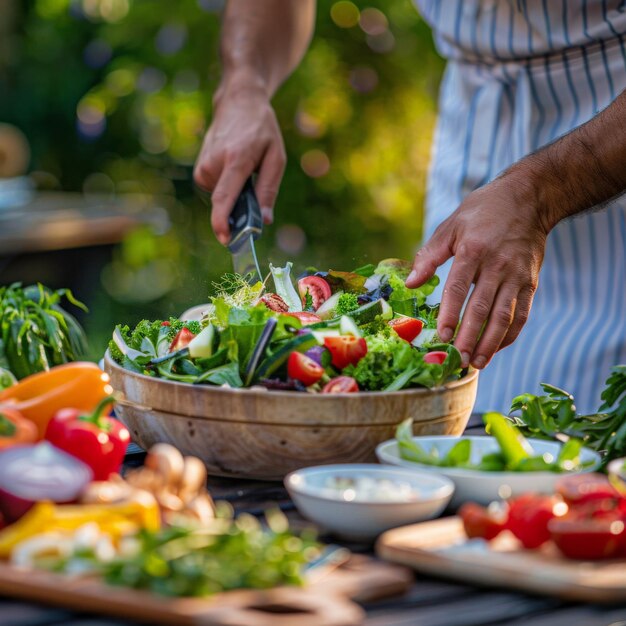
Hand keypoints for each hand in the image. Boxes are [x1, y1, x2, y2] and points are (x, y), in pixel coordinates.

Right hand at [193, 78, 285, 244]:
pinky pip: (217, 192)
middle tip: (254, 181)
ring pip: (222, 198)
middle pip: (227, 203)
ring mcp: (203, 167)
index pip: (224, 197)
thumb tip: (265, 221)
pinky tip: (233, 166)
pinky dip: (228, 187)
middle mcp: (214, 164)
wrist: (238, 103)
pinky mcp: (199, 171)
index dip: (223, 221)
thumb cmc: (262, 130)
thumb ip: (269, 190)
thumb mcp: (276, 157)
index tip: (224, 238)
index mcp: (236, 160)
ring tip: (243, 166)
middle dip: (241, 207)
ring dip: (236, 193)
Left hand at [406, 175, 547, 368]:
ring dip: (490, 343)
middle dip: (469, 337)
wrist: (528, 200)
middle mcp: (498, 265)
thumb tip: (412, 283)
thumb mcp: (452, 226)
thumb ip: (430, 255)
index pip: (458, 288)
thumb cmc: (482, 212)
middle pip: (482, 308)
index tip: (441, 336)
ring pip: (504, 316)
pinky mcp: (531, 283)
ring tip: (477, 363)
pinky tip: (496, 349)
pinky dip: (509, 334)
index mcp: (473, 250)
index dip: (449, 314)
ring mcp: (517, 276)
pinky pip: (522, 314)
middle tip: (457, 359)